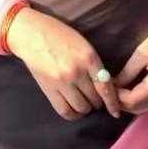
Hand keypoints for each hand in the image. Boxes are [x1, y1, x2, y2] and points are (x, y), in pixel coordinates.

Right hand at [5, 7, 122, 120]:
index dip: (113, 103)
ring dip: (85, 108)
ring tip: (84, 103)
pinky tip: (74, 110)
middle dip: (98, 103)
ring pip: (81, 107)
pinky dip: (73, 114)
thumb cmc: (59, 35)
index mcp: (89, 58)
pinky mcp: (48, 89)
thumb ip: (95, 64)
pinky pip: (65, 111)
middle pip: (95, 99)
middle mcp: (77, 71)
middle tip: (95, 100)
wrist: (31, 34)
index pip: (106, 86)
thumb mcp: (83, 45)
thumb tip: (106, 87)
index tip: (116, 112)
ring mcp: (62, 82)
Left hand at [112, 22, 147, 115]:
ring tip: (117, 90)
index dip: (118, 97)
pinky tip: (128, 91)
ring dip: (129, 103)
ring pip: (145, 108)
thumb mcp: (142, 53)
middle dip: (121, 103)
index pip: (133, 100)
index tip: (107, 88)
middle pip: (139, 108)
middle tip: (109, 91)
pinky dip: (138, 100)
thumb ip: (128, 72)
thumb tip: (113, 85)